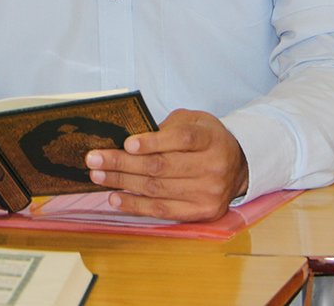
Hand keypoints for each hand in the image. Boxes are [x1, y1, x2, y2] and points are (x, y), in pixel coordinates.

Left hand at [84, 108, 248, 222]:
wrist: (239, 165)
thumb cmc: (207, 139)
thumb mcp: (193, 121)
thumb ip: (167, 127)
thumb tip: (128, 141)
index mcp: (211, 139)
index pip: (181, 139)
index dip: (153, 142)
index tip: (127, 143)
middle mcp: (213, 167)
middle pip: (162, 166)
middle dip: (122, 163)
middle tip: (94, 159)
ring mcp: (208, 193)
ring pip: (157, 189)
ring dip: (122, 183)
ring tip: (98, 176)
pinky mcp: (201, 212)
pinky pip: (162, 210)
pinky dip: (136, 205)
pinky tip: (116, 197)